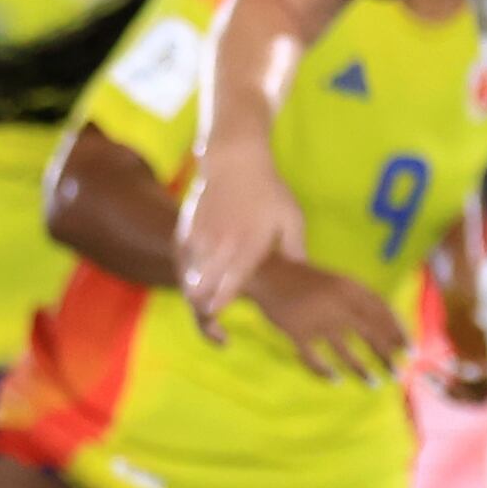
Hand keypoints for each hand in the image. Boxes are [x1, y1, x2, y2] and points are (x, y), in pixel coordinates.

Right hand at [177, 142, 306, 340]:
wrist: (234, 160)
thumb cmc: (268, 191)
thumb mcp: (291, 219)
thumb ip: (296, 251)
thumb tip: (306, 280)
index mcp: (247, 245)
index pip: (229, 285)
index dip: (220, 308)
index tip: (222, 327)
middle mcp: (218, 244)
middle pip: (200, 290)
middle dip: (203, 311)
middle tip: (215, 326)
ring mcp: (198, 238)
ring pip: (186, 280)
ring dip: (195, 296)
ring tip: (207, 309)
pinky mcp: (183, 232)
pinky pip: (180, 265)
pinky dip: (187, 277)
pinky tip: (197, 284)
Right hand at [238, 254, 412, 383]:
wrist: (268, 273)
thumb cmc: (308, 281)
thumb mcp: (339, 282)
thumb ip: (360, 299)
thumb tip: (389, 325)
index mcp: (350, 287)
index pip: (383, 312)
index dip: (398, 332)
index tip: (410, 350)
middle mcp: (337, 303)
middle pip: (370, 333)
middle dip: (386, 354)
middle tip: (399, 373)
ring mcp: (315, 319)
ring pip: (345, 351)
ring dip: (361, 369)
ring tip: (374, 383)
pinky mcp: (295, 331)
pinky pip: (313, 358)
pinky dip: (324, 371)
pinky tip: (336, 381)